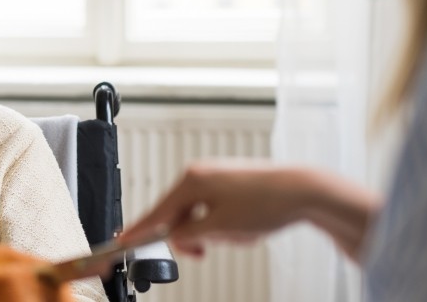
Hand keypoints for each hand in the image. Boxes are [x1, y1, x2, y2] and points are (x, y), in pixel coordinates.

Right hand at [118, 160, 312, 257]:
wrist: (303, 190)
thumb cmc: (266, 203)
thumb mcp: (220, 228)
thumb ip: (189, 235)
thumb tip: (174, 236)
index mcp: (191, 180)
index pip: (156, 212)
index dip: (139, 231)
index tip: (123, 242)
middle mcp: (199, 174)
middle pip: (177, 214)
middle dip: (190, 237)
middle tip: (204, 251)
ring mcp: (215, 176)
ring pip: (197, 214)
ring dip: (210, 231)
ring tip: (235, 234)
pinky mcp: (229, 182)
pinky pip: (212, 208)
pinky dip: (220, 223)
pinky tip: (242, 226)